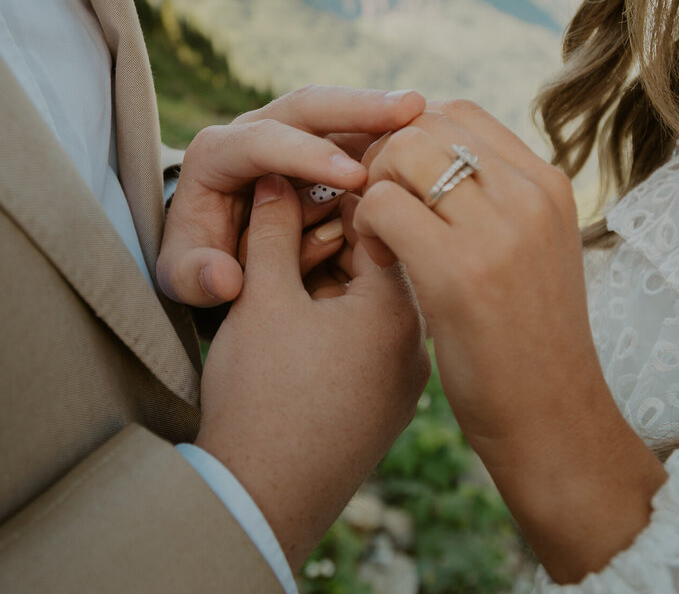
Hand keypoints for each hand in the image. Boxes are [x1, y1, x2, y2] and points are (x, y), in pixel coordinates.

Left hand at [158, 86, 425, 306]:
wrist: (211, 249)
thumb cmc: (199, 263)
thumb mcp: (184, 278)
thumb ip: (195, 278)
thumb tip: (227, 279)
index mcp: (217, 154)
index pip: (261, 142)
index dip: (306, 156)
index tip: (354, 178)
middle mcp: (257, 130)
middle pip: (307, 106)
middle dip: (359, 106)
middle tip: (410, 109)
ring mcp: (294, 134)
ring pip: (343, 115)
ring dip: (387, 116)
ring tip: (435, 118)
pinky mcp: (323, 146)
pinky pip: (361, 134)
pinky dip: (393, 137)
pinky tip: (431, 141)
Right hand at [195, 175, 429, 568]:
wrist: (265, 501)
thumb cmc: (262, 398)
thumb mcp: (262, 297)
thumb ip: (273, 228)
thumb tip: (277, 177)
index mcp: (398, 306)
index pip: (390, 218)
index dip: (341, 190)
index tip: (306, 179)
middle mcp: (416, 339)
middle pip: (388, 256)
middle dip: (339, 230)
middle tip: (295, 213)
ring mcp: (407, 375)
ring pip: (378, 298)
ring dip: (339, 273)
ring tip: (289, 265)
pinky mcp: (392, 402)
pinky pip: (376, 336)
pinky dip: (344, 314)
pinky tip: (303, 313)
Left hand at [354, 101, 666, 582]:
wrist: (552, 421)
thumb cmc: (527, 345)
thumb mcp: (531, 255)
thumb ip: (494, 204)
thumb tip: (431, 163)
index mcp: (546, 186)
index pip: (458, 114)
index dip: (408, 136)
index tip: (391, 181)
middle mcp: (528, 195)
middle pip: (424, 123)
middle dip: (380, 157)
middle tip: (368, 205)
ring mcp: (498, 229)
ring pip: (400, 154)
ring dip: (368, 187)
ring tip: (370, 233)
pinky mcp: (458, 269)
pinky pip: (382, 204)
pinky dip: (362, 224)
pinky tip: (372, 260)